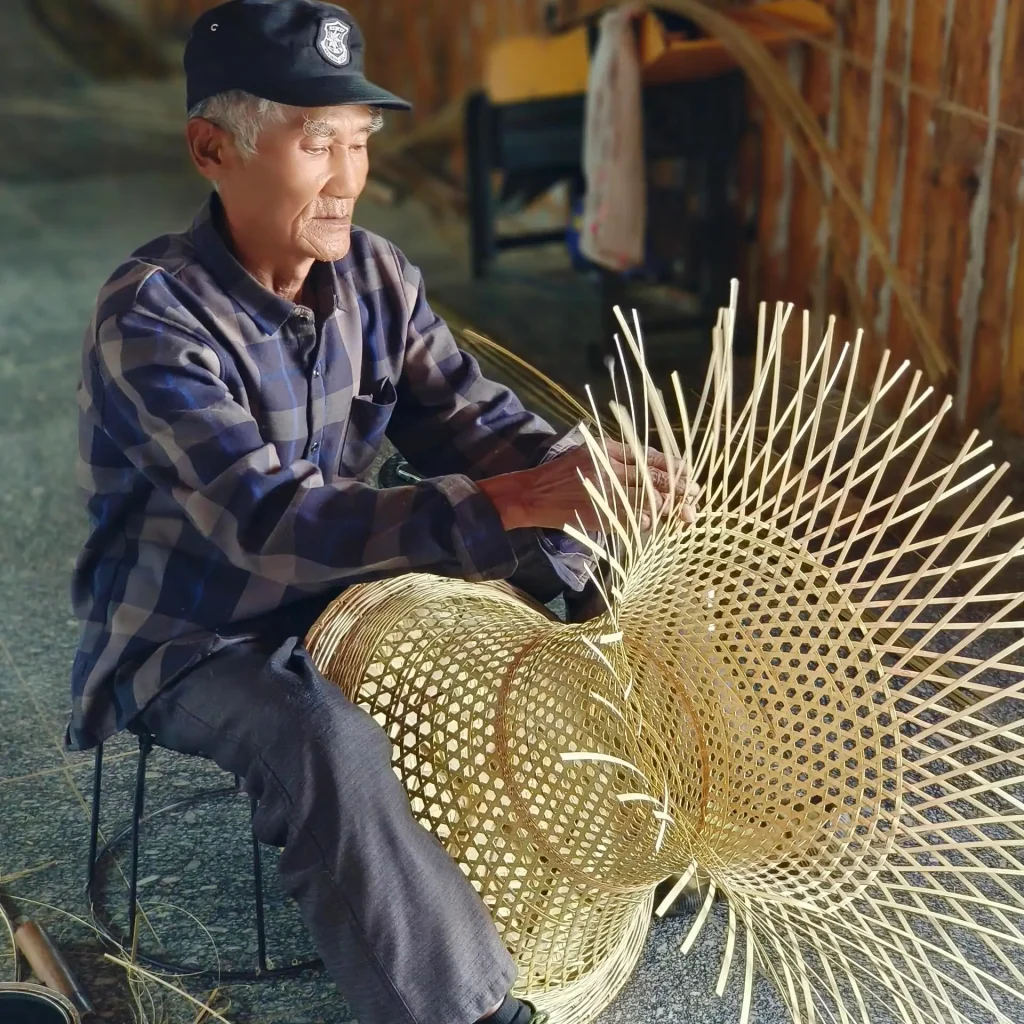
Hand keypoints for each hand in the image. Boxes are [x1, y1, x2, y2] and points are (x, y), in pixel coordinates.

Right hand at [479, 440, 698, 532]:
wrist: (532, 494)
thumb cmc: (563, 473)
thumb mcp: (591, 453)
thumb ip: (620, 457)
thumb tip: (657, 468)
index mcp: (608, 450)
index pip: (650, 457)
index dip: (674, 467)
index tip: (689, 475)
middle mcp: (609, 469)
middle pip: (654, 479)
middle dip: (679, 489)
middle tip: (696, 497)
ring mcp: (605, 494)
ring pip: (648, 500)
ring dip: (669, 508)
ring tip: (684, 514)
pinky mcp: (600, 515)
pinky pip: (632, 519)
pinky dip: (647, 520)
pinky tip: (655, 522)